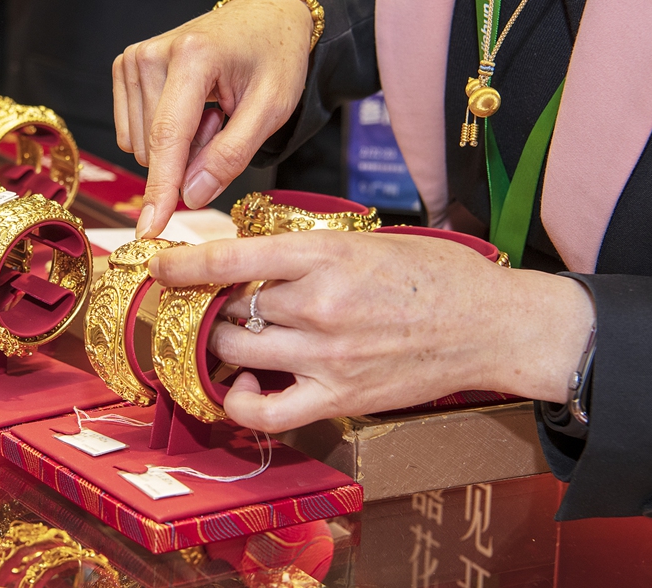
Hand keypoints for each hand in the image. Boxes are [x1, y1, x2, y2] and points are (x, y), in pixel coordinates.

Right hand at [113, 0, 312, 237]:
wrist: (266, 16)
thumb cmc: (275, 59)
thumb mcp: (271, 110)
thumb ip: (231, 156)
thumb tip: (188, 197)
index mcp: (193, 56)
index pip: (168, 138)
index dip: (159, 190)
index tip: (150, 230)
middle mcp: (152, 53)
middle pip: (154, 147)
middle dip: (189, 156)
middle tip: (226, 123)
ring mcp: (134, 58)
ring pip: (141, 144)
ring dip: (179, 145)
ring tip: (212, 111)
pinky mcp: (126, 66)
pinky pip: (132, 132)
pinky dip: (164, 134)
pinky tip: (193, 108)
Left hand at [147, 231, 595, 432]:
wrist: (491, 323)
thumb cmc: (434, 275)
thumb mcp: (367, 241)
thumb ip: (307, 254)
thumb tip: (250, 264)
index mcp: (325, 254)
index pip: (234, 258)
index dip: (185, 263)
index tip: (160, 264)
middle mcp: (319, 304)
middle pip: (227, 310)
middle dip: (207, 309)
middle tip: (206, 307)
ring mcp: (327, 354)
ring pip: (235, 352)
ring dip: (218, 346)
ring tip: (226, 338)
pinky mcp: (339, 396)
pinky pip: (266, 411)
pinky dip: (239, 401)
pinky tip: (240, 384)